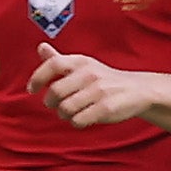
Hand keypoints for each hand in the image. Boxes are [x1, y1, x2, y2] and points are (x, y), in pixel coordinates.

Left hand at [28, 50, 157, 128]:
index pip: (53, 64)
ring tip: (70, 113)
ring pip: (65, 108)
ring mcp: (99, 90)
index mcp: (81, 62)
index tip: (32, 89)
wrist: (139, 89)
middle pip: (55, 92)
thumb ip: (60, 60)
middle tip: (56, 105)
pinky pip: (79, 120)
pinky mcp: (107, 108)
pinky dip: (76, 122)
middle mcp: (90, 74)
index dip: (38, 77)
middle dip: (50, 103)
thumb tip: (41, 47)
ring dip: (63, 115)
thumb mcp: (83, 65)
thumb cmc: (104, 79)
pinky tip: (82, 119)